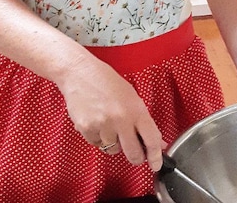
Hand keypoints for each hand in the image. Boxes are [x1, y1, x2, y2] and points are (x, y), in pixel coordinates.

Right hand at [57, 52, 164, 170]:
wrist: (80, 72)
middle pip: (133, 154)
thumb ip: (143, 120)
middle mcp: (120, 119)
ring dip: (114, 142)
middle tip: (135, 152)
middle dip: (136, 157)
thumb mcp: (131, 96)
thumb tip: (156, 141)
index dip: (155, 156)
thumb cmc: (106, 80)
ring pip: (113, 150)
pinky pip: (97, 144)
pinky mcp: (86, 129)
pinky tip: (96, 120)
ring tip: (109, 122)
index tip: (156, 164)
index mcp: (135, 109)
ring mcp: (102, 126)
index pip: (151, 139)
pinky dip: (98, 137)